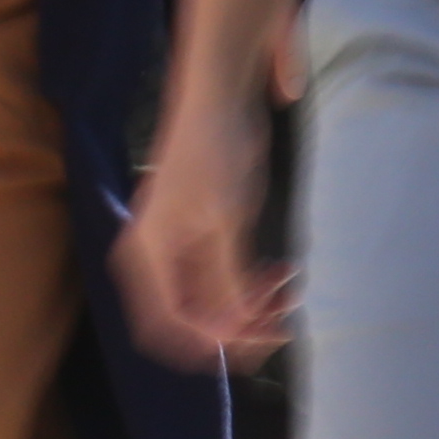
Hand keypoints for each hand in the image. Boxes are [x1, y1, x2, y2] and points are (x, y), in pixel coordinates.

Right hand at [119, 75, 294, 365]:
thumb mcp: (227, 223)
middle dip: (240, 324)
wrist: (221, 95)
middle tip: (285, 319)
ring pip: (213, 300)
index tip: (259, 342)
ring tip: (291, 288)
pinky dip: (251, 281)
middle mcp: (154, 258)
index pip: (170, 325)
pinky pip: (222, 276)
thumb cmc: (217, 152)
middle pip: (192, 318)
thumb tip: (233, 335)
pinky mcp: (199, 235)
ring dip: (252, 304)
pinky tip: (283, 271)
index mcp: (147, 257)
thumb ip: (228, 283)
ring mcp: (177, 247)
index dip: (213, 344)